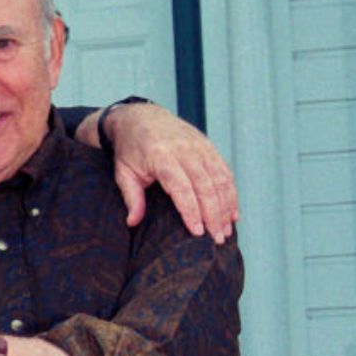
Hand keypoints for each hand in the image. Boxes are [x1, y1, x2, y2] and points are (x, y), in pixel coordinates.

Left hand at [82, 102, 238, 242]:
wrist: (141, 116)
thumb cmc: (130, 149)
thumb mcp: (123, 172)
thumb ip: (131, 197)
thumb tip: (132, 222)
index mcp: (161, 156)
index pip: (181, 188)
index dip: (191, 211)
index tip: (198, 232)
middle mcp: (184, 150)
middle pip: (206, 186)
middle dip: (213, 214)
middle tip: (217, 238)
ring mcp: (199, 146)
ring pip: (220, 179)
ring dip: (226, 206)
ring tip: (226, 230)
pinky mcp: (208, 146)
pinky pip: (224, 171)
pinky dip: (231, 192)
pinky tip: (232, 212)